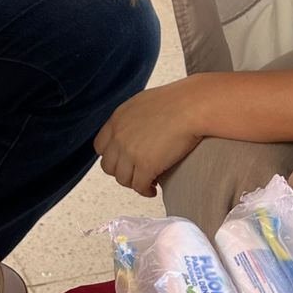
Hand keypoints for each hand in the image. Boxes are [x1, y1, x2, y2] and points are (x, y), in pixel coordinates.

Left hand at [94, 81, 202, 197]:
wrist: (192, 106)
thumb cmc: (177, 102)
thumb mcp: (144, 104)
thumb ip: (132, 119)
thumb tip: (135, 132)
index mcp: (117, 119)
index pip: (100, 146)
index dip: (112, 156)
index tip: (124, 160)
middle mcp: (119, 136)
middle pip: (108, 166)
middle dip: (121, 172)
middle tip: (136, 173)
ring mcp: (130, 151)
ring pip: (122, 179)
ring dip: (134, 183)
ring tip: (147, 182)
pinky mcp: (146, 165)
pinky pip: (139, 186)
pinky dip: (145, 190)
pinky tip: (153, 189)